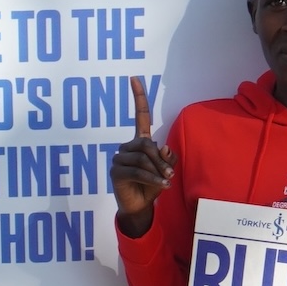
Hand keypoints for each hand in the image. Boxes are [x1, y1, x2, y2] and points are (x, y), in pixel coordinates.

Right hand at [110, 76, 175, 236]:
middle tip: (170, 175)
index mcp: (140, 142)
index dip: (138, 97)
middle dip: (160, 159)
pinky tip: (161, 186)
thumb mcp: (165, 171)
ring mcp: (119, 159)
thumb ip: (167, 159)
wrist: (139, 207)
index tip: (134, 78)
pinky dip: (152, 178)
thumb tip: (164, 147)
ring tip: (165, 182)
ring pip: (142, 158)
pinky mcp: (116, 172)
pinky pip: (137, 171)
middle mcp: (127, 147)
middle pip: (146, 143)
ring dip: (157, 171)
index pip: (139, 116)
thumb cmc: (152, 186)